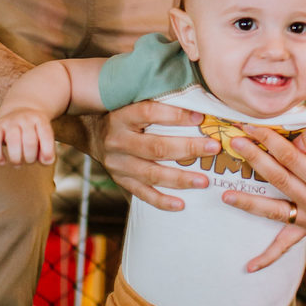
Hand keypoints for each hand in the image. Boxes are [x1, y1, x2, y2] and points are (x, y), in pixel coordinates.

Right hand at [0, 100, 55, 166]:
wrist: (19, 109)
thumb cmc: (34, 130)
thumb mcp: (45, 135)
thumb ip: (48, 150)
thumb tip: (46, 162)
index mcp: (40, 119)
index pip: (46, 135)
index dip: (47, 151)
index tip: (46, 161)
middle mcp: (25, 118)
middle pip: (29, 141)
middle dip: (30, 158)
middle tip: (28, 161)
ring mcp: (10, 121)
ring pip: (13, 141)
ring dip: (16, 159)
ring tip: (17, 164)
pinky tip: (2, 161)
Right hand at [88, 101, 217, 211]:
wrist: (91, 134)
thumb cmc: (122, 114)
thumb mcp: (130, 102)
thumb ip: (157, 102)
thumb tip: (195, 101)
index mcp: (121, 117)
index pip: (148, 113)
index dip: (175, 115)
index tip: (200, 117)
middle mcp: (117, 141)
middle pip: (155, 147)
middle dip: (188, 148)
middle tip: (213, 148)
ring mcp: (118, 165)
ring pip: (152, 174)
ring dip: (180, 179)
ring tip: (204, 181)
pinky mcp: (121, 181)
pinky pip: (143, 194)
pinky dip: (162, 201)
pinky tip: (181, 205)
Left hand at [220, 116, 305, 271]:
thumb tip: (295, 142)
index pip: (291, 158)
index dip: (268, 141)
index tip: (250, 128)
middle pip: (279, 181)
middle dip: (254, 159)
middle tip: (234, 143)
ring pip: (275, 211)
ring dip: (249, 203)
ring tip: (226, 195)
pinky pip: (286, 244)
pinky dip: (268, 256)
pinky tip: (249, 266)